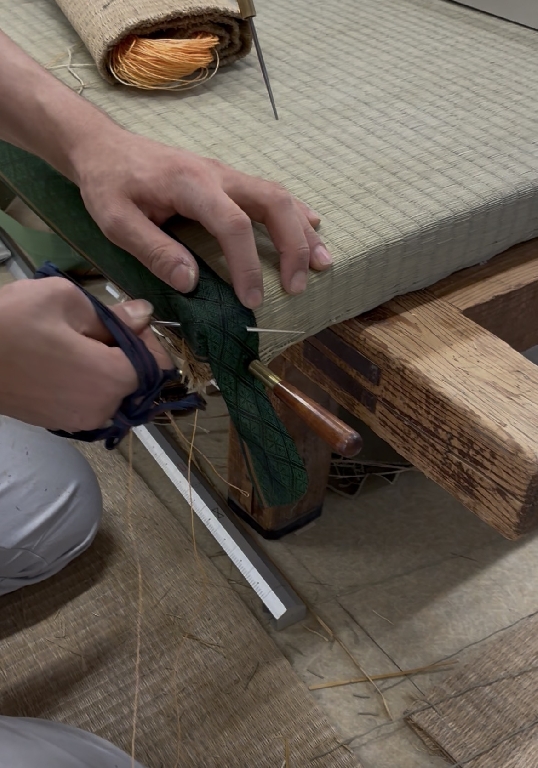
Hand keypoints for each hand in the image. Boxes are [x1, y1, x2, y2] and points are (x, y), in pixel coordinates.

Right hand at [0, 278, 170, 431]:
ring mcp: (79, 420)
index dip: (151, 341)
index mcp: (110, 379)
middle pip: (138, 380)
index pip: (159, 366)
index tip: (130, 321)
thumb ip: (114, 313)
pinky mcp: (60, 423)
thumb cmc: (10, 324)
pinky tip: (64, 360)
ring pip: (115, 391)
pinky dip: (89, 381)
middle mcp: (102, 409)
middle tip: (98, 326)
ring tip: (76, 341)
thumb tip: (144, 315)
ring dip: (107, 367)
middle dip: (128, 352)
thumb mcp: (64, 300)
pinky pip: (91, 400)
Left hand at [72, 129, 332, 309]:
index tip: (251, 300)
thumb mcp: (115, 220)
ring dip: (302, 232)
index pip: (233, 224)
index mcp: (190, 184)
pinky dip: (295, 213)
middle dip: (292, 246)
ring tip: (322, 264)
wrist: (105, 147)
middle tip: (298, 285)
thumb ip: (153, 249)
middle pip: (272, 203)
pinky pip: (271, 193)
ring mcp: (227, 174)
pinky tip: (312, 229)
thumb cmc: (108, 184)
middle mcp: (218, 174)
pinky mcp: (228, 179)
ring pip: (279, 196)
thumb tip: (191, 283)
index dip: (247, 265)